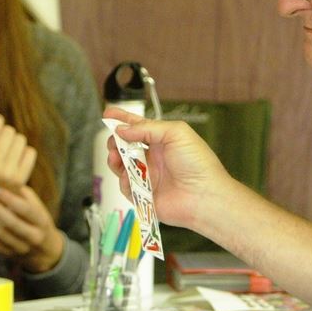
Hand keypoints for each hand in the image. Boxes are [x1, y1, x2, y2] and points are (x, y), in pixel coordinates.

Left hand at [0, 184, 64, 272]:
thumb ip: (23, 195)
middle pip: (10, 222)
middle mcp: (32, 236)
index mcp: (41, 221)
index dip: (8, 198)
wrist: (43, 249)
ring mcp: (20, 248)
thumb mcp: (37, 206)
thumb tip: (2, 181)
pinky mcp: (8, 254)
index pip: (25, 209)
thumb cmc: (37, 220)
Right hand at [102, 105, 231, 230]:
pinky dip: (124, 181)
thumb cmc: (198, 163)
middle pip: (126, 146)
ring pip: (122, 166)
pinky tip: (129, 178)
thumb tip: (123, 129)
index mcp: (163, 141)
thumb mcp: (175, 133)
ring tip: (116, 157)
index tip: (108, 115)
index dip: (122, 120)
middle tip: (113, 140)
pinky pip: (126, 187)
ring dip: (115, 160)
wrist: (204, 196)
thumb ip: (147, 128)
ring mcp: (148, 176)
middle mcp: (154, 158)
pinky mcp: (144, 195)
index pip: (138, 127)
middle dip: (115, 141)